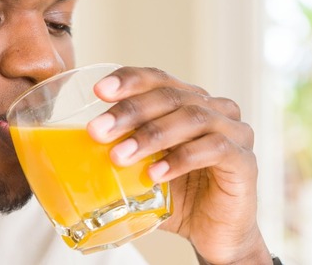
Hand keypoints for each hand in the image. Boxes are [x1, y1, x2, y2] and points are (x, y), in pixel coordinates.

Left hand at [86, 67, 270, 264]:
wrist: (214, 233)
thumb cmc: (176, 193)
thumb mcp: (141, 167)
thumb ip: (118, 149)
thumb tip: (67, 145)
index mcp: (188, 100)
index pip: (157, 78)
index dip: (129, 80)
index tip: (99, 90)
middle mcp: (213, 109)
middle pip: (169, 96)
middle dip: (129, 111)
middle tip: (97, 131)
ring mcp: (234, 132)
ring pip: (191, 118)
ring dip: (151, 136)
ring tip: (119, 156)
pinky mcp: (245, 161)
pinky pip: (213, 150)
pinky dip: (180, 160)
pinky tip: (154, 174)